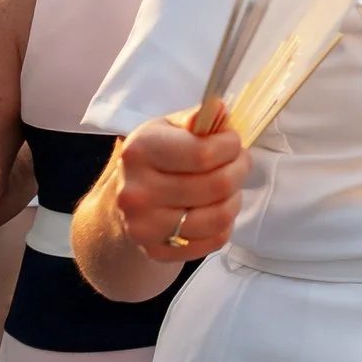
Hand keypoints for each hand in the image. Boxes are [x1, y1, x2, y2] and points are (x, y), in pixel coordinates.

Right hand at [114, 111, 249, 262]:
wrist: (121, 201)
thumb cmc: (155, 157)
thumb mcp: (168, 127)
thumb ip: (198, 118)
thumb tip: (219, 110)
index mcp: (140, 152)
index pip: (204, 153)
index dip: (231, 145)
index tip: (232, 141)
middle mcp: (137, 192)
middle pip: (219, 185)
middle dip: (240, 168)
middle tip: (238, 162)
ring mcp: (145, 226)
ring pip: (221, 216)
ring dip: (234, 198)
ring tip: (227, 187)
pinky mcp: (156, 251)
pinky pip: (214, 240)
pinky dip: (224, 224)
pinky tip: (214, 209)